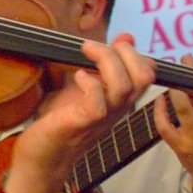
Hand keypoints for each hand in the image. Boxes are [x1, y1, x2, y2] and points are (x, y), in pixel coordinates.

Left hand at [7, 33, 155, 192]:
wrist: (44, 155)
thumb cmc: (62, 120)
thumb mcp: (85, 86)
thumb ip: (104, 65)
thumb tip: (126, 37)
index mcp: (120, 98)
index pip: (148, 71)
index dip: (135, 52)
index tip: (111, 44)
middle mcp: (118, 107)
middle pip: (145, 75)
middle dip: (126, 52)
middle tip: (98, 46)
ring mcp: (103, 116)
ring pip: (125, 85)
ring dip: (106, 60)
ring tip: (85, 51)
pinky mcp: (83, 122)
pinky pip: (98, 103)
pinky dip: (89, 83)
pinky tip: (77, 77)